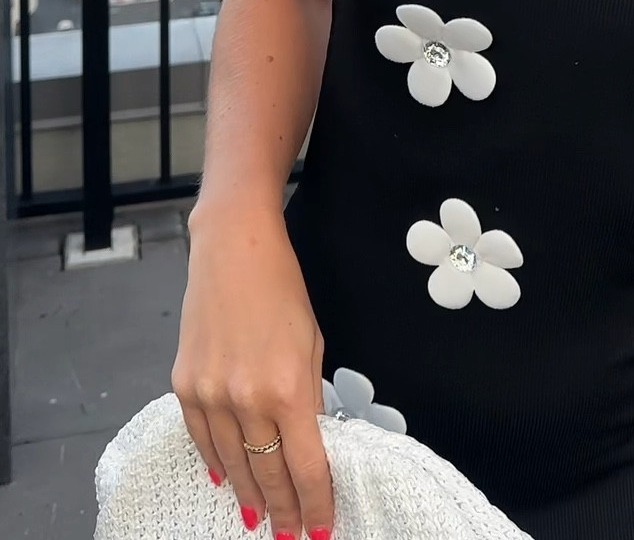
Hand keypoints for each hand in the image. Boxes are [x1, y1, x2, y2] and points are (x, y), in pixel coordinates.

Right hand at [173, 205, 333, 539]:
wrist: (234, 249)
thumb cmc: (282, 289)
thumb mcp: (313, 343)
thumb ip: (308, 396)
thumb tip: (306, 442)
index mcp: (289, 388)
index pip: (306, 467)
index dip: (316, 503)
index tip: (321, 528)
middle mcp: (246, 399)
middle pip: (267, 474)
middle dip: (283, 512)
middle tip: (292, 535)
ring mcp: (210, 394)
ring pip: (231, 465)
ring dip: (247, 496)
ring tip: (259, 518)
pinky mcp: (184, 385)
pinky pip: (201, 440)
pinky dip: (215, 464)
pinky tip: (225, 480)